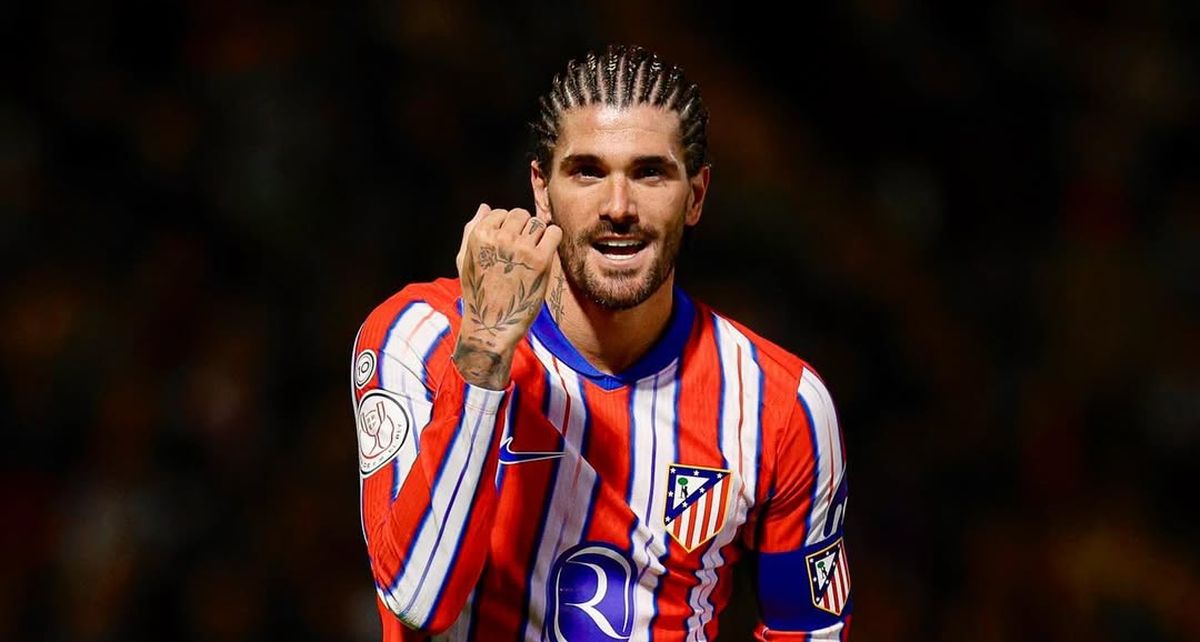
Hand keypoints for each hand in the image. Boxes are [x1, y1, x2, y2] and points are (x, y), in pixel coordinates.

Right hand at [453, 203, 561, 388]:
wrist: (492, 325)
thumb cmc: (478, 294)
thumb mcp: (465, 260)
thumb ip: (471, 230)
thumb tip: (485, 207)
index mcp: (479, 235)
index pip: (500, 212)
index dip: (506, 227)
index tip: (508, 244)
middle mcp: (501, 238)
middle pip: (520, 214)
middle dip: (523, 228)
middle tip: (522, 250)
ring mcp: (522, 249)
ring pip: (537, 223)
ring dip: (537, 235)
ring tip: (532, 255)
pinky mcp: (541, 261)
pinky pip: (554, 233)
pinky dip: (552, 238)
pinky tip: (546, 253)